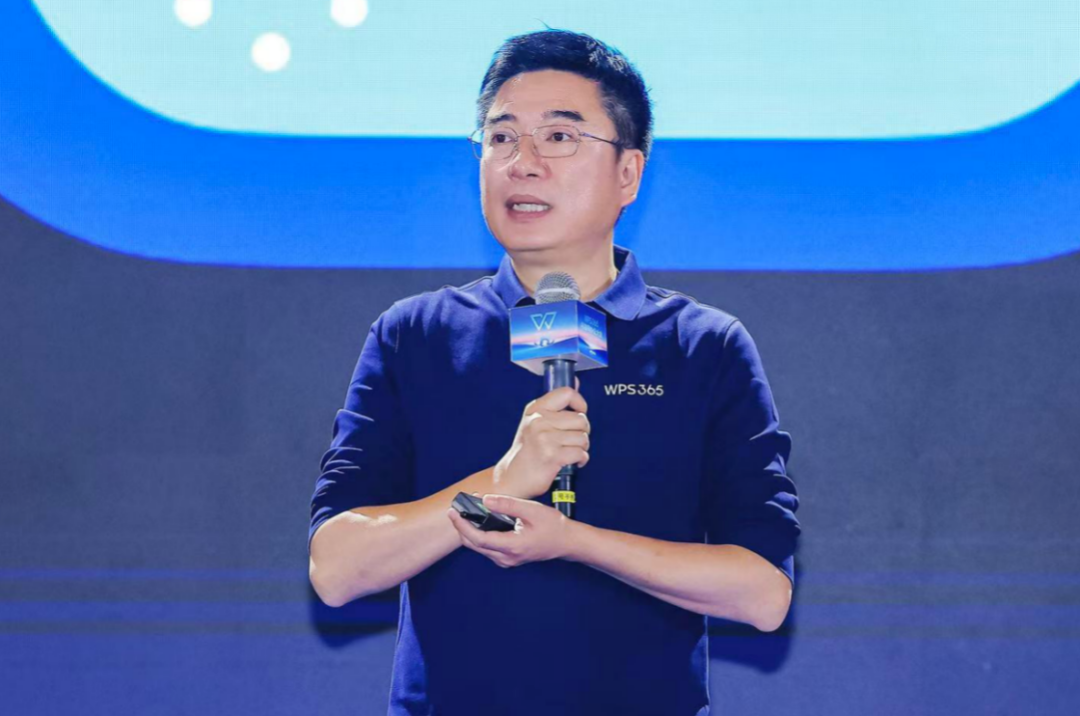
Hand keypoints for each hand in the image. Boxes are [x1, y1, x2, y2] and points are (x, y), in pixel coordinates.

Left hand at [446, 494, 575, 566]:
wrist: (566, 542)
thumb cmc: (552, 526)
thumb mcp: (532, 510)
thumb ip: (507, 504)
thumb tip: (485, 500)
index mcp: (512, 546)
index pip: (478, 539)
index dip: (462, 526)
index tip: (453, 513)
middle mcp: (507, 557)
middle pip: (474, 544)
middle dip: (462, 527)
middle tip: (457, 508)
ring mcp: (507, 560)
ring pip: (479, 547)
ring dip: (470, 530)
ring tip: (467, 511)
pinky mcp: (507, 558)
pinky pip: (487, 548)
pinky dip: (479, 534)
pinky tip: (480, 520)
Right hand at [492, 379, 589, 499]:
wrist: (512, 477)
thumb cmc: (526, 451)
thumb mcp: (534, 423)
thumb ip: (555, 406)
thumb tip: (575, 383)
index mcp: (536, 409)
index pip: (566, 393)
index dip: (580, 403)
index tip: (579, 413)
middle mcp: (539, 421)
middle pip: (581, 419)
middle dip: (582, 432)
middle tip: (572, 440)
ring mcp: (545, 438)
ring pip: (583, 438)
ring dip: (581, 448)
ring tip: (570, 452)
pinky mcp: (552, 456)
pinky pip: (580, 453)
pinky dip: (581, 459)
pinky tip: (572, 461)